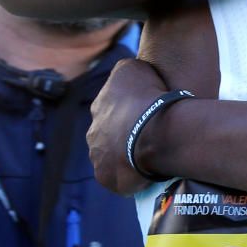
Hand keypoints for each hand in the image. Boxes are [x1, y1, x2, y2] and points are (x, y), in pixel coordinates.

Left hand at [88, 58, 166, 194]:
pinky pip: (119, 177)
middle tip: (149, 135)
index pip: (112, 108)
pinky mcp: (107, 178)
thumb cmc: (147, 97)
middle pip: (109, 135)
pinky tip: (147, 171)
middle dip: (125, 135)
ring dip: (126, 156)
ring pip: (111, 157)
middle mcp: (93, 132)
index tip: (147, 112)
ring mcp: (98, 157)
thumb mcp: (133, 68)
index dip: (130, 110)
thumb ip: (125, 73)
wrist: (153, 131)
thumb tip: (127, 77)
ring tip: (149, 155)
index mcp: (99, 106)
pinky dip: (131, 175)